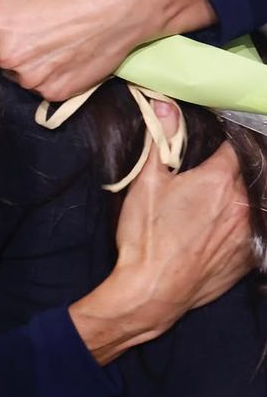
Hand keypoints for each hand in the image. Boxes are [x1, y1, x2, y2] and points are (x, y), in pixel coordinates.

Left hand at [0, 0, 214, 100]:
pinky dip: (46, 74)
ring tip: (48, 41)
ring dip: (23, 63)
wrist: (122, 3)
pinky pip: (40, 86)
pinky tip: (63, 55)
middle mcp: (6, 56)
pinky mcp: (54, 92)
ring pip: (15, 75)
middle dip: (1, 47)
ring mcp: (30, 78)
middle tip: (25, 30)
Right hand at [70, 102, 252, 363]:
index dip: (222, 138)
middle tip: (204, 170)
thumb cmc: (146, 234)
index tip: (209, 139)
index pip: (234, 145)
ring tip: (209, 200)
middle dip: (228, 167)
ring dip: (235, 196)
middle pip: (245, 173)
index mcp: (219, 181)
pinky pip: (251, 230)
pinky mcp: (248, 259)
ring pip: (251, 202)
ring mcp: (248, 234)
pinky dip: (239, 222)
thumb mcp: (146, 181)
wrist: (153, 291)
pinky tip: (215, 225)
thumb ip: (159, 139)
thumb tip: (165, 105)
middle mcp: (243, 205)